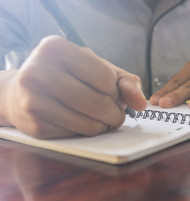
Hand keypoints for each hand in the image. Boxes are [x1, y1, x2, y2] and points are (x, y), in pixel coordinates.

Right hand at [2, 36, 145, 138]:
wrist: (23, 92)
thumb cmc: (68, 77)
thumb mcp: (97, 69)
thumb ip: (126, 82)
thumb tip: (142, 104)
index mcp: (56, 49)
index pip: (105, 79)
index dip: (114, 89)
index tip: (110, 90)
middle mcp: (38, 72)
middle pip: (98, 104)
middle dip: (115, 113)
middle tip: (115, 113)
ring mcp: (32, 101)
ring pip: (89, 126)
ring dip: (104, 125)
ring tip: (101, 118)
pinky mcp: (34, 127)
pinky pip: (77, 137)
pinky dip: (87, 133)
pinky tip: (81, 122)